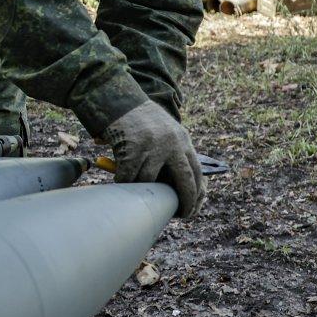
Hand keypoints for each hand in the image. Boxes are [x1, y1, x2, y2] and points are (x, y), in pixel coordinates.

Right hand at [102, 100, 205, 217]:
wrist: (119, 100)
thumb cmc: (140, 121)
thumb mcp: (165, 134)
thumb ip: (174, 155)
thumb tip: (179, 189)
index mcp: (183, 140)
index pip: (197, 172)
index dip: (196, 194)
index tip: (192, 208)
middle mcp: (172, 143)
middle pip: (185, 181)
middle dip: (185, 202)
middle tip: (180, 216)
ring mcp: (153, 146)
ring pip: (150, 181)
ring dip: (142, 190)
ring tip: (136, 191)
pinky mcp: (133, 149)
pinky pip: (129, 177)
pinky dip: (123, 183)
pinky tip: (120, 182)